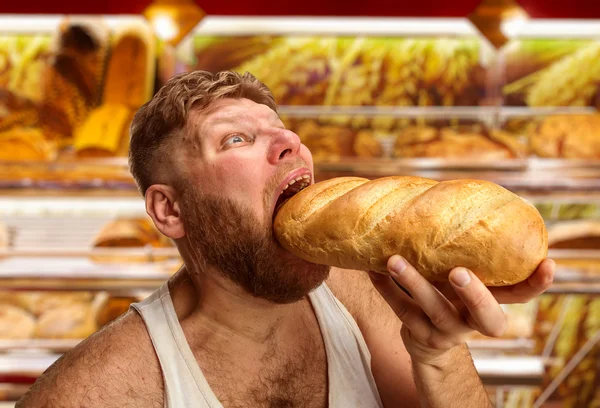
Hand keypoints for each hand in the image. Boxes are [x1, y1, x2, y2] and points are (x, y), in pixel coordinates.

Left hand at [368, 256, 552, 363]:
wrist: (428, 341)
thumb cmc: (449, 295)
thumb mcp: (462, 278)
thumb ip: (464, 253)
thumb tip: (451, 196)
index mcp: (492, 302)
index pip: (520, 295)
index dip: (535, 284)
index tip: (547, 263)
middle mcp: (474, 321)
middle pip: (486, 315)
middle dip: (474, 294)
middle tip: (458, 272)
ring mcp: (447, 331)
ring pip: (434, 310)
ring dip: (414, 283)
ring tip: (394, 260)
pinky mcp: (419, 336)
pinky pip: (400, 310)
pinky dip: (385, 289)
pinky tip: (371, 270)